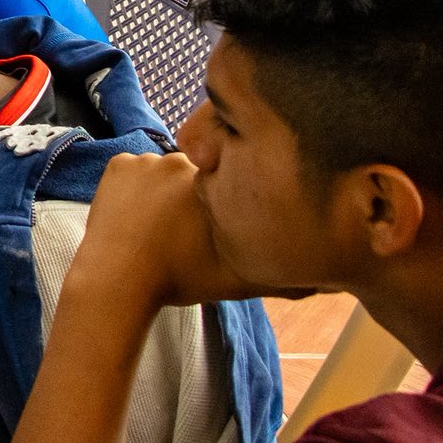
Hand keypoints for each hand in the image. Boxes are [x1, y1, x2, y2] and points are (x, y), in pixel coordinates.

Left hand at [72, 153, 293, 309]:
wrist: (118, 281)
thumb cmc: (182, 279)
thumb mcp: (241, 279)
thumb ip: (285, 275)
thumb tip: (325, 283)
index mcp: (214, 181)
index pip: (228, 179)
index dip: (224, 199)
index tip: (213, 221)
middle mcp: (182, 160)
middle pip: (195, 172)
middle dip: (193, 195)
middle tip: (182, 228)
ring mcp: (145, 158)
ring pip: (163, 171)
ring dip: (163, 191)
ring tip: (157, 226)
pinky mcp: (117, 164)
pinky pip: (133, 170)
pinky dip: (135, 189)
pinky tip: (136, 217)